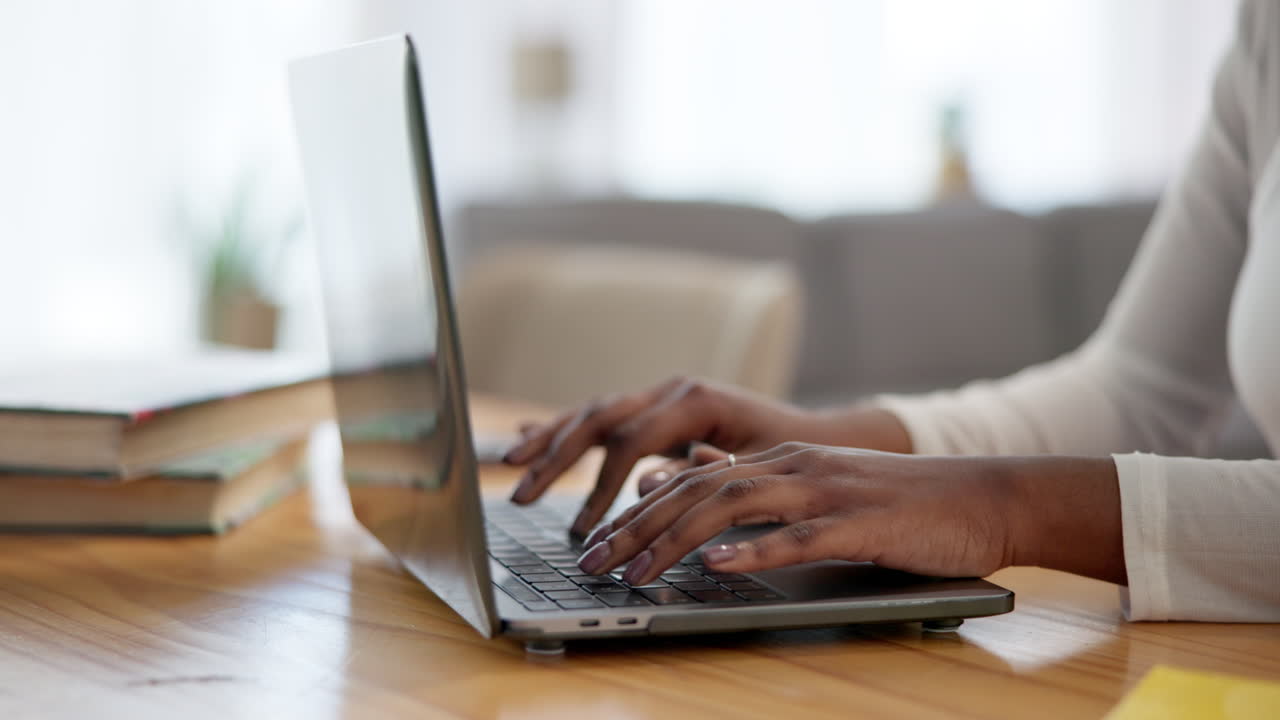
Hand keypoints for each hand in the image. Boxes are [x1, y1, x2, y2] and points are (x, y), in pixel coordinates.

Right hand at [503, 377, 814, 534]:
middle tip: (520, 493)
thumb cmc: (791, 456)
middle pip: (598, 418)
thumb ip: (702, 474)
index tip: (585, 526)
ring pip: (592, 413)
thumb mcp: (754, 471)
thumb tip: (645, 487)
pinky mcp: (655, 409)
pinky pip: (602, 417)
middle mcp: (671, 390)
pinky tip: (526, 433)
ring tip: (508, 461)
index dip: (601, 484)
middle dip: (555, 456)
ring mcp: (660, 396)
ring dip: (548, 437)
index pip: (631, 440)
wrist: (815, 436)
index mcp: (695, 399)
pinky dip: (564, 427)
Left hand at [574, 442, 1125, 585]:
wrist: (982, 496)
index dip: (636, 511)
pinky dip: (755, 551)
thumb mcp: (819, 485)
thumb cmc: (899, 501)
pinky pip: (800, 536)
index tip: (596, 542)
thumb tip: (695, 476)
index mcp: (780, 460)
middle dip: (637, 528)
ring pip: (735, 507)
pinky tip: (718, 565)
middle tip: (593, 563)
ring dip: (677, 540)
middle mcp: (794, 467)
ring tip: (636, 570)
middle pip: (697, 492)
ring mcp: (827, 491)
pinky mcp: (861, 523)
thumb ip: (758, 482)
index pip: (690, 481)